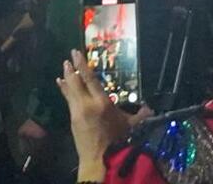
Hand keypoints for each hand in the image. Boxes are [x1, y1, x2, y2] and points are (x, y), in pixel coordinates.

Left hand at [57, 51, 142, 178]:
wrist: (99, 159)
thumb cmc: (117, 141)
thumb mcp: (129, 126)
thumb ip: (139, 116)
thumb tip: (150, 109)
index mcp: (102, 103)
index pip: (90, 79)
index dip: (83, 65)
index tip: (76, 53)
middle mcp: (87, 104)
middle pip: (76, 82)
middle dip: (71, 69)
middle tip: (68, 58)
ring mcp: (77, 112)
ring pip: (70, 90)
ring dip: (67, 78)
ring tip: (64, 68)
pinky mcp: (72, 119)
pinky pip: (68, 100)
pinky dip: (65, 91)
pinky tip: (62, 85)